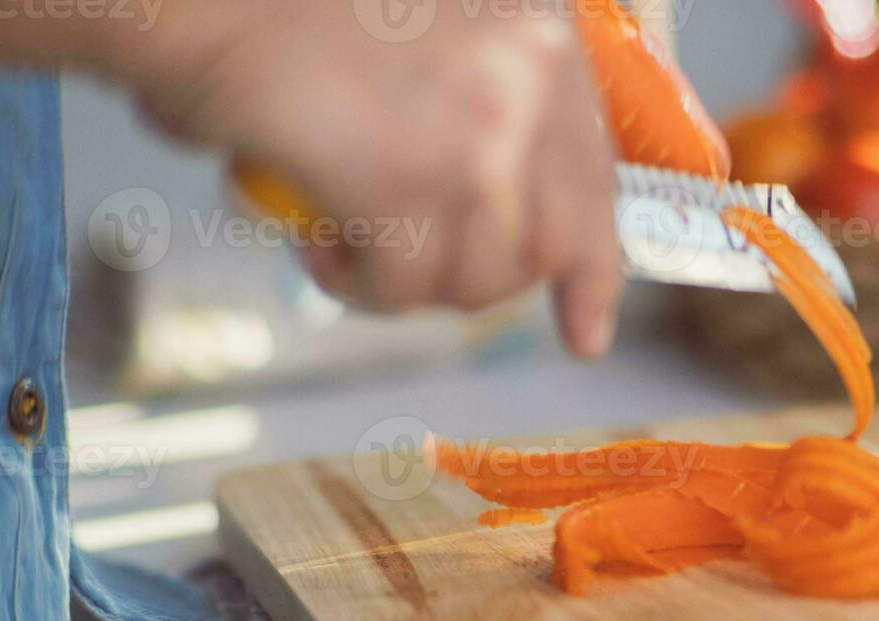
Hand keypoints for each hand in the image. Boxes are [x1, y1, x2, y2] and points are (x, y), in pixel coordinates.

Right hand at [119, 2, 622, 356]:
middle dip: (476, 280)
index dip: (590, 269)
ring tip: (343, 238)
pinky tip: (317, 243)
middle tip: (407, 262)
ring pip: (473, 278)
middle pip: (542, 248)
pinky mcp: (408, 179)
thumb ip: (482, 107)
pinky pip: (404, 286)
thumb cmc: (284, 10)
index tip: (586, 332)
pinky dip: (355, 285)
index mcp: (541, 35)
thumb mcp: (431, 36)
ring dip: (406, 283)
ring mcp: (477, 132)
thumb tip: (495, 208)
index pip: (594, 178)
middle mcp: (529, 80)